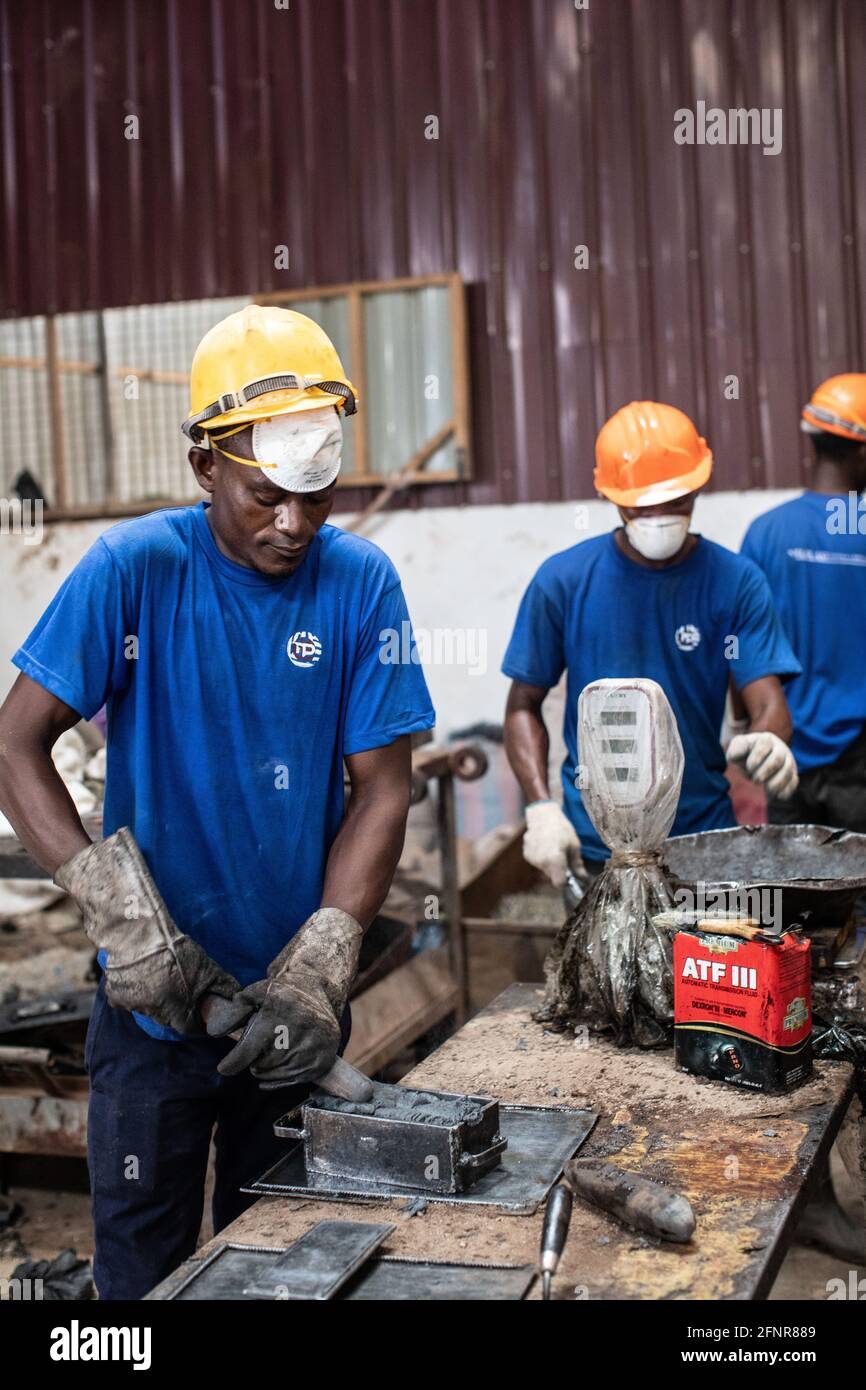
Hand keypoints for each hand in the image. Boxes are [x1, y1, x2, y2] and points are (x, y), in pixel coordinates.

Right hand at [54, 827, 240, 1033]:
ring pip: (148, 1009)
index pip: (191, 1028)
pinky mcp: (115, 995)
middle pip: (169, 1019)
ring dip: (155, 999)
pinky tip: (142, 975)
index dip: (199, 1021)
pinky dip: (135, 991)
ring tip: (161, 976)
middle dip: (177, 1009)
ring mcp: (132, 1004)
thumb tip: (236, 999)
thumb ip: (222, 987)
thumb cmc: (173, 947)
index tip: (202, 1012)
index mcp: (176, 1009)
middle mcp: (153, 1011)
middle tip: (181, 989)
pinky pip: (128, 1000)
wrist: (137, 930)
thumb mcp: (205, 966)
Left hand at [216, 907, 361, 1086]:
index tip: (223, 1068)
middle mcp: (298, 1030)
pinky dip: (280, 1079)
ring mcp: (312, 1048)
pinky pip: (291, 1082)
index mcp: (278, 1013)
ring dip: (266, 1069)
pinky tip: (277, 1067)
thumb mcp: (256, 992)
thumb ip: (234, 1011)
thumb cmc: (282, 993)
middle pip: (260, 1066)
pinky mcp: (322, 1061)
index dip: (232, 1063)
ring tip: (269, 1053)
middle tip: (258, 1048)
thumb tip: (214, 1032)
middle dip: (253, 1060)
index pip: (248, 1051)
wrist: (319, 990)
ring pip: (275, 1074)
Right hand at [522, 800, 582, 886]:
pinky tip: (545, 846)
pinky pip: (538, 863)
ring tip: (554, 849)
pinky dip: (542, 859)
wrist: (542, 814)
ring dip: (551, 865)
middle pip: (552, 877)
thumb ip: (577, 864)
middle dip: (559, 872)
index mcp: (554, 860)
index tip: (570, 877)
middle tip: (564, 858)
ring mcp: (532, 858)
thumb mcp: (574, 845)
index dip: (566, 882)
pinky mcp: (526, 855)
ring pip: (544, 870)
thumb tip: (583, 878)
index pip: (559, 884)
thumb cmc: (561, 828)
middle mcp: (541, 861)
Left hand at [727, 732, 798, 800]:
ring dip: (776, 783)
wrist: (756, 761)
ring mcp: (788, 761)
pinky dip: (785, 790)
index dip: (756, 758)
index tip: (749, 768)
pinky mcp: (792, 774)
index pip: (764, 745)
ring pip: (788, 771)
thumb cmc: (745, 753)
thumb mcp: (738, 747)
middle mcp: (780, 748)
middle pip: (777, 759)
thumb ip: (736, 749)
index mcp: (766, 739)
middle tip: (756, 780)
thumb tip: (734, 756)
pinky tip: (776, 796)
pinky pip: (793, 782)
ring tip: (766, 789)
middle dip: (765, 771)